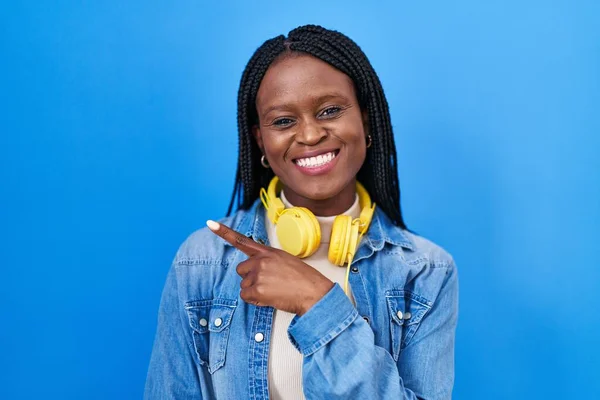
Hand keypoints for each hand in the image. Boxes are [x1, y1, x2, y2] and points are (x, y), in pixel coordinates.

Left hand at [206, 220, 333, 315]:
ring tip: (274, 291)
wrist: (314, 293)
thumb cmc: (304, 280)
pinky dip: (255, 300)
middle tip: (269, 284)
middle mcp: (261, 260)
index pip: (242, 240)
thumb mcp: (286, 261)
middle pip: (241, 270)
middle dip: (250, 278)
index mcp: (268, 252)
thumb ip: (269, 261)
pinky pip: (245, 296)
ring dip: (255, 291)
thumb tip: (257, 271)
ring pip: (244, 285)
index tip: (210, 223)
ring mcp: (258, 274)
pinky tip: (269, 298)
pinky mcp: (257, 288)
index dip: (224, 232)